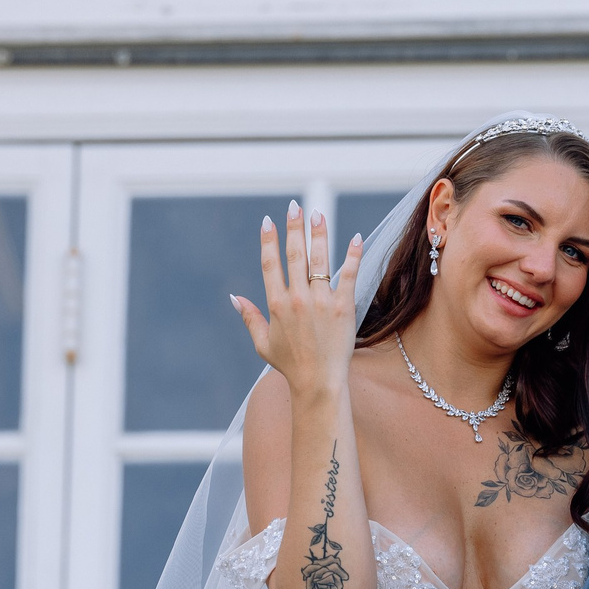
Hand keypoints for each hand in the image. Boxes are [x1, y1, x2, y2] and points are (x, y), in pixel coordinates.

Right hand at [232, 203, 364, 398]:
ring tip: (317, 214)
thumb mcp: (262, 342)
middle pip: (294, 256)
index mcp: (276, 305)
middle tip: (295, 207)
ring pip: (319, 260)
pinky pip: (348, 275)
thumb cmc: (290, 364)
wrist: (318, 382)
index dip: (268, 241)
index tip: (268, 221)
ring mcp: (321, 302)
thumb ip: (249, 317)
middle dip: (293, 228)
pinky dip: (352, 255)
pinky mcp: (343, 307)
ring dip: (318, 234)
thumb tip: (234, 297)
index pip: (270, 265)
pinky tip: (354, 237)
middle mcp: (297, 299)